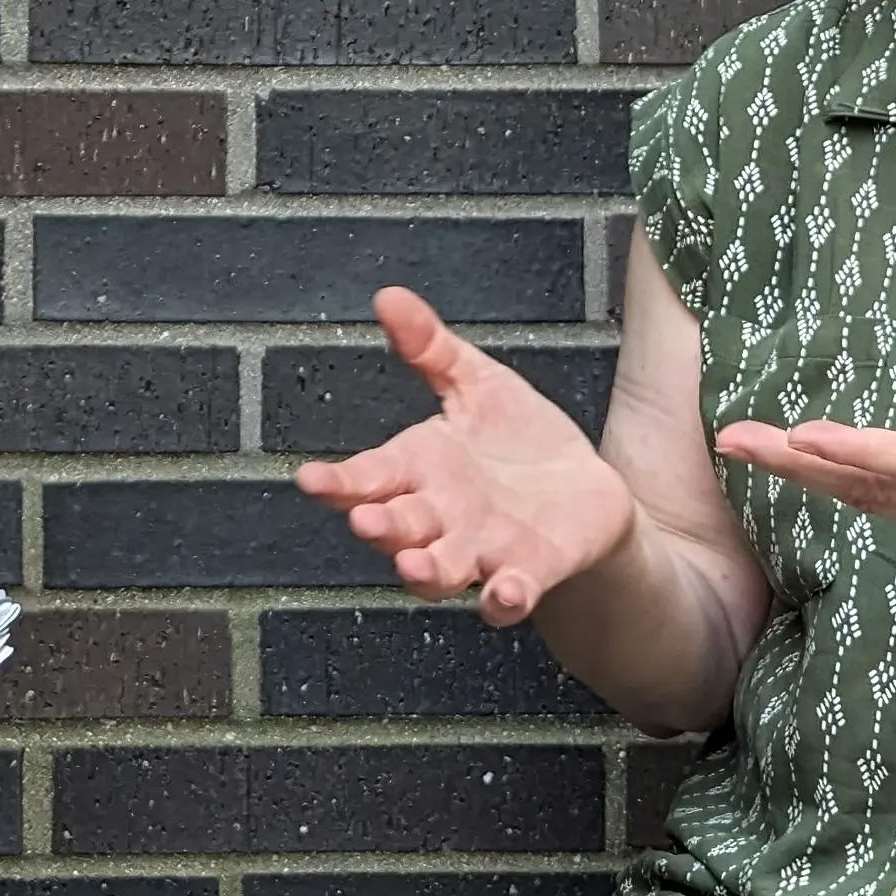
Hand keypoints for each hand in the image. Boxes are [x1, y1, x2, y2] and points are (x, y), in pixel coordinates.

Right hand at [293, 286, 638, 623]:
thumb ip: (431, 348)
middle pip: (399, 527)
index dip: (338, 482)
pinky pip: (510, 593)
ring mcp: (484, 549)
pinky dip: (504, 598)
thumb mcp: (477, 384)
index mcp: (421, 468)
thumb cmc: (519, 441)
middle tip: (364, 520)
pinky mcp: (532, 570)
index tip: (310, 479)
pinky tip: (504, 592)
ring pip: (442, 570)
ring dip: (425, 572)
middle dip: (380, 526)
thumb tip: (388, 296)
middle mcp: (442, 517)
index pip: (368, 477)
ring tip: (414, 567)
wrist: (585, 494)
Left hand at [713, 271, 895, 622]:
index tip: (807, 440)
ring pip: (878, 492)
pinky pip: (895, 497)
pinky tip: (800, 462)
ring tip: (741, 445)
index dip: (868, 454)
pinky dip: (844, 477)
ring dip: (808, 470)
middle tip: (732, 441)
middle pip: (880, 482)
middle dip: (803, 463)